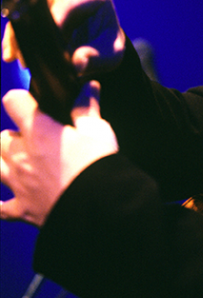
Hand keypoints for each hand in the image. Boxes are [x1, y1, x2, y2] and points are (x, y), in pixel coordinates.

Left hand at [0, 82, 118, 226]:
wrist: (97, 207)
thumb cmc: (97, 166)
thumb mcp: (98, 131)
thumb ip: (87, 108)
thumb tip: (89, 88)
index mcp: (38, 131)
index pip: (13, 101)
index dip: (22, 99)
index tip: (33, 103)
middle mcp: (21, 155)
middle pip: (1, 138)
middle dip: (13, 136)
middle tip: (34, 139)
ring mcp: (19, 183)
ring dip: (2, 162)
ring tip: (17, 163)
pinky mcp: (23, 209)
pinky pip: (1, 208)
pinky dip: (1, 204)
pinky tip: (1, 201)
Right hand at [2, 0, 125, 76]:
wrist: (99, 41)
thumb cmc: (107, 46)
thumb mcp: (110, 55)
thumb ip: (95, 58)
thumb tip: (77, 64)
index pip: (68, 3)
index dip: (53, 26)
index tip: (46, 51)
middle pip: (45, 3)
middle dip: (35, 33)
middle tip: (28, 61)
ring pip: (30, 7)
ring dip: (22, 35)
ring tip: (21, 61)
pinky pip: (22, 12)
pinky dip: (16, 33)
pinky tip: (11, 54)